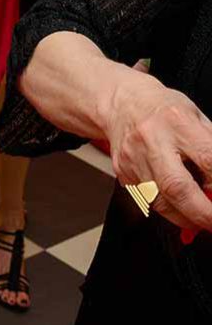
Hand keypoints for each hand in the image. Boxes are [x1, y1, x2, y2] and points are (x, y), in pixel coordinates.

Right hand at [105, 67, 211, 230]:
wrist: (121, 105)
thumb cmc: (162, 110)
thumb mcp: (197, 117)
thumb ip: (211, 146)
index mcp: (177, 122)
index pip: (207, 158)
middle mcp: (152, 142)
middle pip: (177, 187)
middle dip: (202, 212)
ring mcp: (135, 161)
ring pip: (161, 202)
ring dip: (186, 217)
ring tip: (202, 219)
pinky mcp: (125, 176)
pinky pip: (150, 201)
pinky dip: (170, 210)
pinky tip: (181, 209)